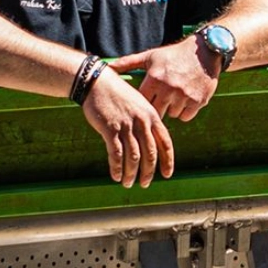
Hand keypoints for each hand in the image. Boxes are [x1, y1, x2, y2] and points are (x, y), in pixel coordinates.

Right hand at [81, 67, 174, 187]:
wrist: (99, 83)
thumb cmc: (119, 95)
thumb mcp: (139, 105)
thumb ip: (146, 122)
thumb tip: (149, 142)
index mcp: (152, 116)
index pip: (165, 142)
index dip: (168, 160)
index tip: (167, 174)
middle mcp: (142, 122)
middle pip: (150, 153)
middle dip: (148, 172)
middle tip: (145, 184)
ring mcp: (127, 125)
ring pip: (133, 156)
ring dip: (131, 173)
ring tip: (128, 184)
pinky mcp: (110, 128)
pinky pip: (116, 153)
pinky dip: (116, 168)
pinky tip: (115, 176)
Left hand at [107, 37, 218, 120]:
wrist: (206, 50)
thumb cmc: (175, 55)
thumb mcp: (151, 56)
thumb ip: (128, 63)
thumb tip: (107, 67)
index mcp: (154, 79)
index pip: (141, 103)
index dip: (143, 103)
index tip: (146, 99)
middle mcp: (169, 88)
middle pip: (156, 112)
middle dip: (158, 107)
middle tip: (162, 98)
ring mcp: (184, 95)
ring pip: (171, 115)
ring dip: (172, 109)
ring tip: (175, 96)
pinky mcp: (198, 100)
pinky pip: (185, 116)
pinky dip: (185, 111)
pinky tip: (186, 99)